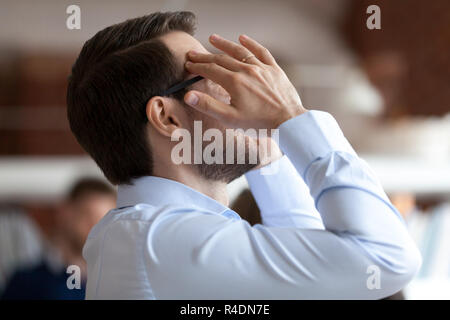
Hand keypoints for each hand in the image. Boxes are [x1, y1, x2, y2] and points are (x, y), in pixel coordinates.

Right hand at [184, 34, 306, 129]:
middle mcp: (247, 71)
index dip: (197, 67)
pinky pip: (261, 52)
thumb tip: (189, 96)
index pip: (210, 70)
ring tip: (212, 38)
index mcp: (234, 82)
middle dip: (205, 57)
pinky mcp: (273, 69)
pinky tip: (243, 37)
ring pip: (239, 51)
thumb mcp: (230, 118)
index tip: (189, 65)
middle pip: (221, 59)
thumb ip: (208, 105)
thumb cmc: (259, 122)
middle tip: (194, 54)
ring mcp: (261, 68)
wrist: (288, 121)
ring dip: (224, 44)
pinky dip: (251, 43)